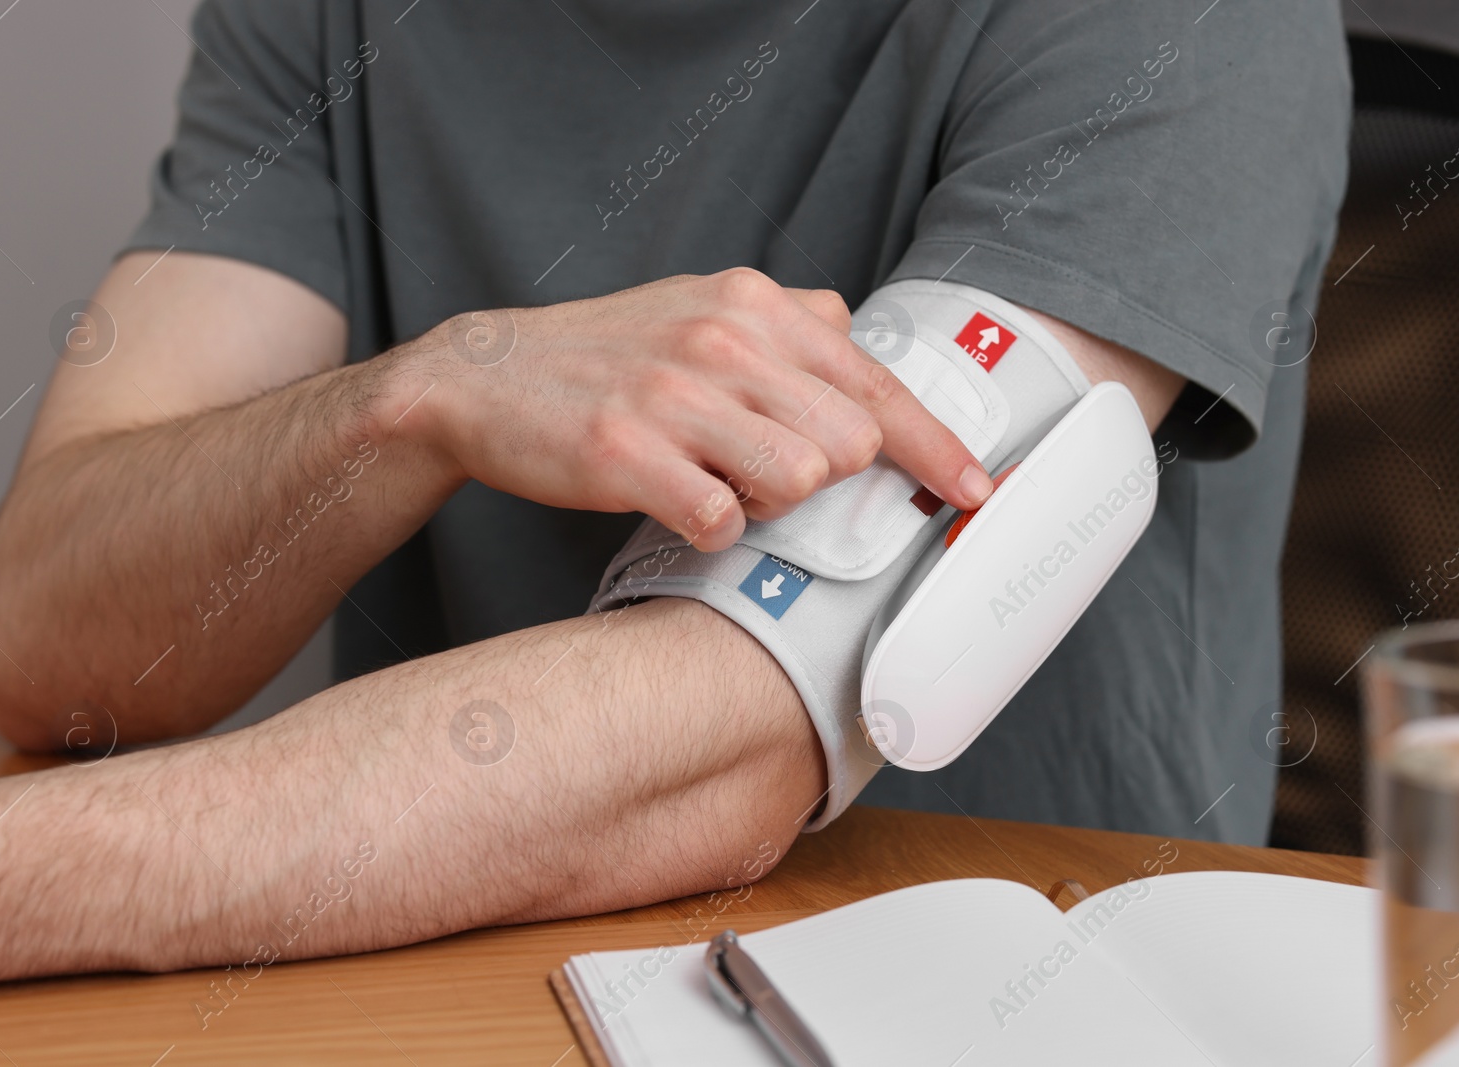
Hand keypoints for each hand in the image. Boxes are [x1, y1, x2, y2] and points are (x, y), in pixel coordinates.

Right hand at [392, 268, 990, 551]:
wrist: (484, 379)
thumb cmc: (604, 357)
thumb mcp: (700, 307)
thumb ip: (786, 323)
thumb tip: (858, 343)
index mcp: (753, 303)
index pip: (875, 384)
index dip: (937, 448)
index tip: (974, 492)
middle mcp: (722, 339)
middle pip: (848, 443)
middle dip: (822, 478)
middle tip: (760, 472)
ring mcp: (674, 396)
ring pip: (798, 483)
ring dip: (768, 503)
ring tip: (715, 482)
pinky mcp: (628, 454)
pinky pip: (723, 524)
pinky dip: (711, 530)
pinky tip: (677, 504)